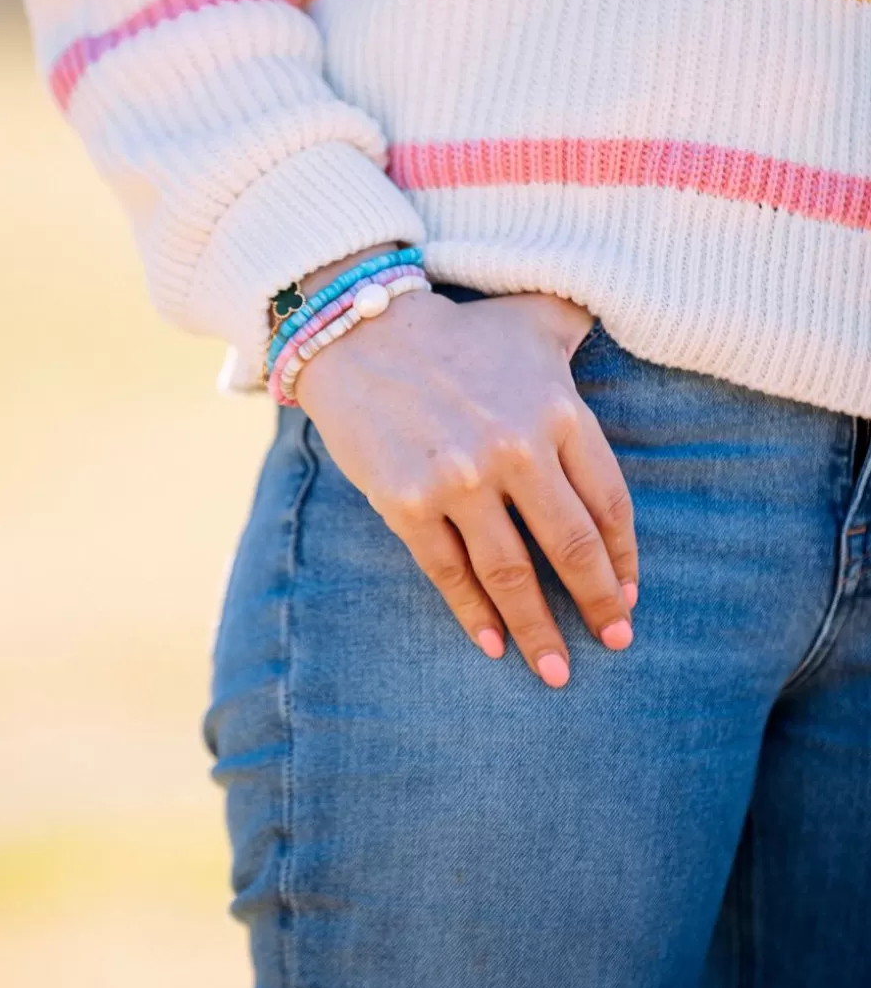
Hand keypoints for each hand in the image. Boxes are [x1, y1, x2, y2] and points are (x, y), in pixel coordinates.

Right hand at [295, 269, 637, 687]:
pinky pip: (450, 573)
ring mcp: (459, 480)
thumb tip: (628, 316)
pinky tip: (495, 645)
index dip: (623, 558)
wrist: (358, 331)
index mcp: (558, 411)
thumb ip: (583, 327)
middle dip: (598, 604)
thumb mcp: (534, 317)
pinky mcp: (407, 502)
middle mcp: (516, 449)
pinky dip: (475, 615)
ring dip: (540, 630)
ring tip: (558, 671)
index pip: (608, 503)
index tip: (630, 594)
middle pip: (571, 547)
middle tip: (615, 641)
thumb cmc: (456, 328)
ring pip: (513, 574)